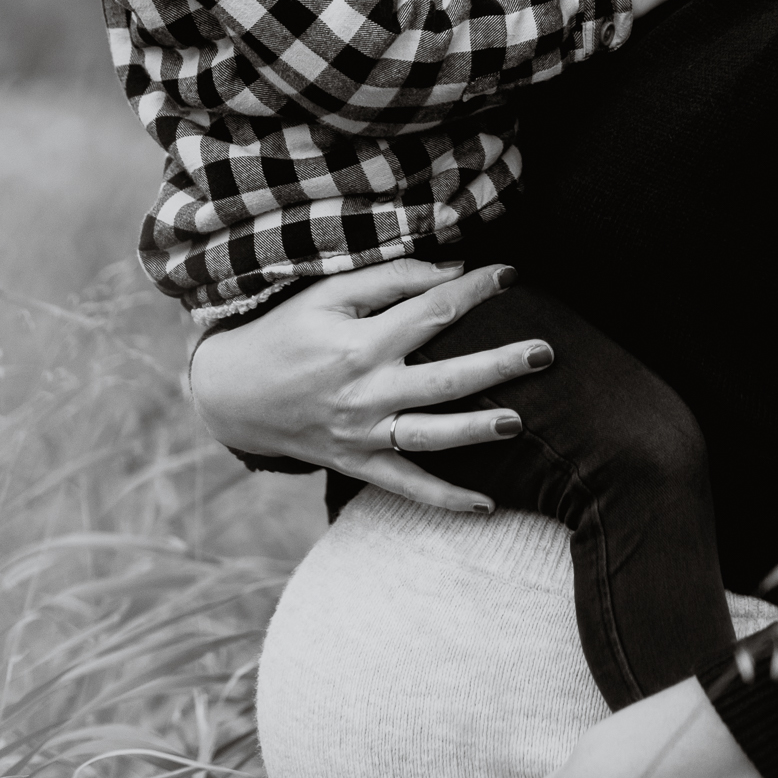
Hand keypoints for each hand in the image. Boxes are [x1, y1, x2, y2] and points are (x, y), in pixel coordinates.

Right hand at [188, 261, 551, 512]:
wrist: (231, 392)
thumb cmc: (284, 330)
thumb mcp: (327, 294)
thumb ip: (389, 280)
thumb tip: (452, 273)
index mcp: (360, 342)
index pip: (431, 312)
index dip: (475, 291)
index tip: (511, 275)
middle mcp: (365, 391)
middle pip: (444, 378)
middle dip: (498, 365)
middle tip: (545, 351)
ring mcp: (362, 433)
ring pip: (430, 435)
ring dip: (476, 431)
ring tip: (519, 423)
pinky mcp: (356, 462)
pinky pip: (406, 484)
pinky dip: (444, 498)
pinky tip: (486, 505)